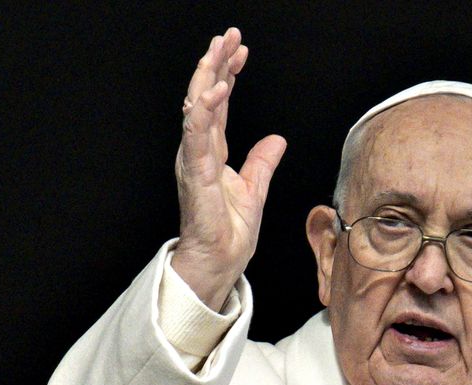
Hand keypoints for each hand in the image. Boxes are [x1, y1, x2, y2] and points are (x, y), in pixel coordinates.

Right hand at [172, 28, 286, 306]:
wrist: (219, 263)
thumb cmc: (229, 234)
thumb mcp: (255, 190)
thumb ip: (262, 163)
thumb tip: (276, 140)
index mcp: (211, 152)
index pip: (218, 104)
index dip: (228, 74)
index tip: (241, 50)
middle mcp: (199, 150)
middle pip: (205, 96)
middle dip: (216, 63)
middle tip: (228, 34)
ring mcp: (194, 160)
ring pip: (197, 107)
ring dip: (208, 76)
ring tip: (219, 49)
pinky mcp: (196, 174)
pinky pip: (198, 135)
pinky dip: (205, 110)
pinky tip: (215, 89)